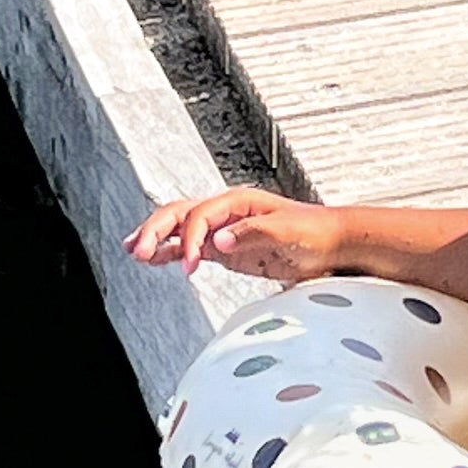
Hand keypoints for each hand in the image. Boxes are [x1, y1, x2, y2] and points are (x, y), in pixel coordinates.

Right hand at [126, 187, 343, 281]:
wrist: (333, 244)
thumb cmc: (314, 232)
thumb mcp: (287, 231)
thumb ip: (252, 234)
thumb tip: (217, 241)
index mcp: (239, 202)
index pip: (201, 215)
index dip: (190, 238)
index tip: (190, 266)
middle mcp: (226, 213)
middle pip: (180, 214)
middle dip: (157, 230)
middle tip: (138, 250)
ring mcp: (224, 230)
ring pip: (180, 228)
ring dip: (157, 238)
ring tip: (134, 251)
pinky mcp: (226, 250)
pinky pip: (191, 248)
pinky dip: (171, 252)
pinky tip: (153, 260)